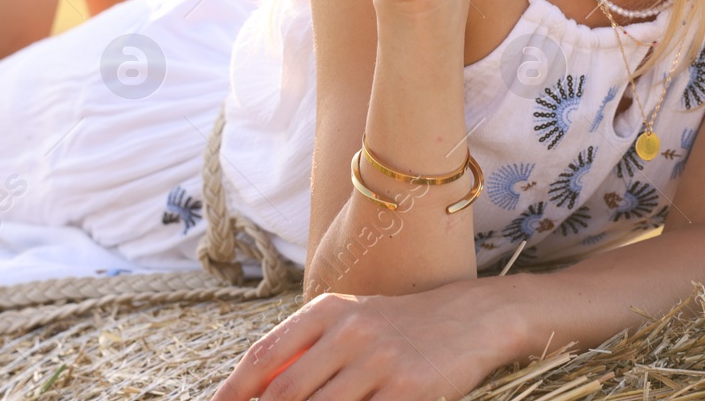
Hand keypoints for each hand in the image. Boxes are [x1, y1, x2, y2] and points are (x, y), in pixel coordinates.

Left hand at [208, 283, 517, 400]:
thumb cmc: (400, 327)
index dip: (234, 390)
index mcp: (328, 311)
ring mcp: (378, 362)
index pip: (265, 356)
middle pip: (285, 393)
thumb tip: (261, 391)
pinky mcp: (407, 390)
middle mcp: (349, 332)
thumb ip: (309, 349)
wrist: (470, 319)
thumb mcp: (352, 320)